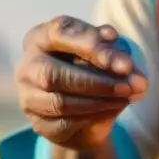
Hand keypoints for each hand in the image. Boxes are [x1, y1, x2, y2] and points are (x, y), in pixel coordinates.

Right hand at [16, 16, 147, 149]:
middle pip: (53, 74)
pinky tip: (114, 109)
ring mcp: (28, 97)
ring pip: (60, 103)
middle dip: (97, 81)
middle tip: (130, 86)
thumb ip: (112, 53)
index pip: (61, 34)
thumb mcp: (102, 54)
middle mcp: (28, 66)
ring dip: (100, 101)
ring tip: (128, 97)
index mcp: (40, 37)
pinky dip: (94, 117)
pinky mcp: (38, 123)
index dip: (93, 46)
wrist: (82, 110)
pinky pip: (66, 124)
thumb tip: (127, 66)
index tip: (125, 63)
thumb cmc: (90, 69)